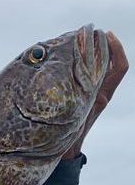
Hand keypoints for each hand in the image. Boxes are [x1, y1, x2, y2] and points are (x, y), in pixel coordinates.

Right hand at [63, 31, 128, 159]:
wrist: (64, 152)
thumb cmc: (68, 137)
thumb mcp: (77, 116)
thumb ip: (83, 99)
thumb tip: (81, 82)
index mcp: (103, 96)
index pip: (119, 68)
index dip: (117, 49)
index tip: (106, 35)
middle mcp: (100, 93)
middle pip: (110, 64)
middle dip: (104, 45)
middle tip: (91, 32)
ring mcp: (91, 95)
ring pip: (98, 69)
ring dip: (93, 54)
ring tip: (79, 42)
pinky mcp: (82, 97)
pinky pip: (86, 76)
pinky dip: (81, 65)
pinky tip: (67, 59)